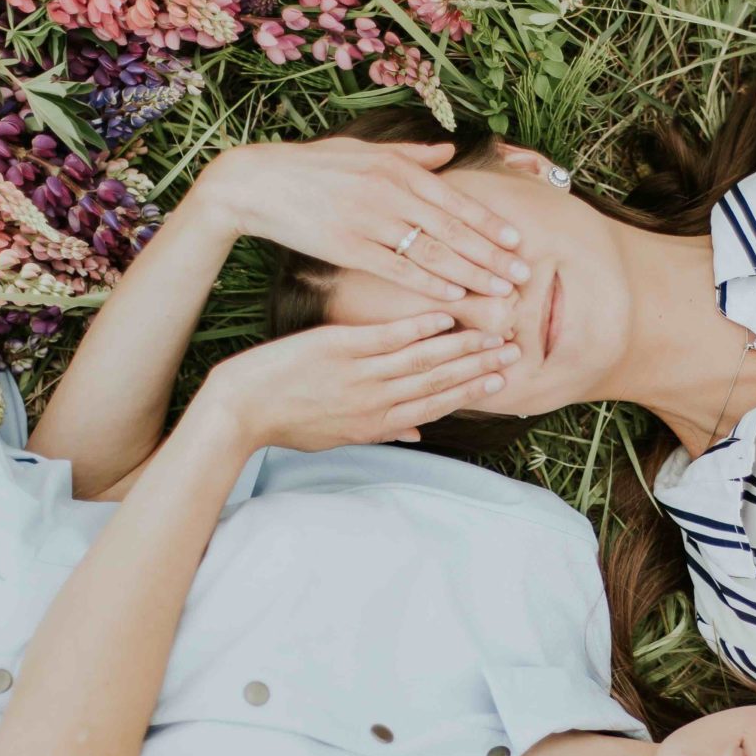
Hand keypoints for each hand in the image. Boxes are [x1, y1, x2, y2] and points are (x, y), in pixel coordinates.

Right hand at [198, 140, 527, 300]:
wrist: (257, 182)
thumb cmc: (313, 167)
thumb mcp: (363, 150)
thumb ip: (410, 155)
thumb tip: (448, 150)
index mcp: (397, 168)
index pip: (454, 200)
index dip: (489, 223)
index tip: (518, 241)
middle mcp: (389, 192)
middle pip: (452, 229)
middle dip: (491, 254)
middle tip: (522, 274)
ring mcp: (369, 221)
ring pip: (431, 252)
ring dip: (470, 274)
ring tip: (500, 292)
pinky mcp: (348, 247)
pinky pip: (397, 269)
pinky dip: (428, 283)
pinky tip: (454, 296)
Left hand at [199, 312, 515, 452]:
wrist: (240, 411)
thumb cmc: (286, 423)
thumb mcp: (336, 438)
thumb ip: (380, 432)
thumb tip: (415, 437)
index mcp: (377, 424)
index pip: (435, 406)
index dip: (472, 391)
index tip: (501, 379)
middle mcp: (376, 402)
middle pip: (439, 383)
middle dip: (480, 367)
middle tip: (514, 352)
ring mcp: (359, 375)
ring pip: (422, 361)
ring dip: (462, 348)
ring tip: (493, 333)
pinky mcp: (339, 349)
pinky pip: (387, 338)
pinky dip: (418, 328)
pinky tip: (444, 317)